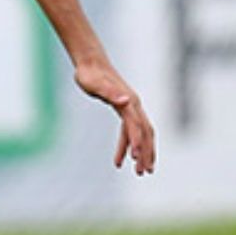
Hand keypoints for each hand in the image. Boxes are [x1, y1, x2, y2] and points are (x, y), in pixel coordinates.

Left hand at [74, 61, 155, 175]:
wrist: (90, 62)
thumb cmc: (89, 74)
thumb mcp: (95, 84)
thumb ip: (110, 93)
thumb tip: (127, 101)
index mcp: (128, 102)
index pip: (136, 126)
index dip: (137, 142)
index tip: (135, 160)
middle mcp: (134, 105)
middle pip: (145, 133)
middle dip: (146, 153)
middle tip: (143, 172)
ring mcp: (131, 107)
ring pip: (142, 134)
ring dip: (142, 152)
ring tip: (139, 171)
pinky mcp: (125, 109)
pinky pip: (130, 131)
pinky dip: (127, 145)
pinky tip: (120, 159)